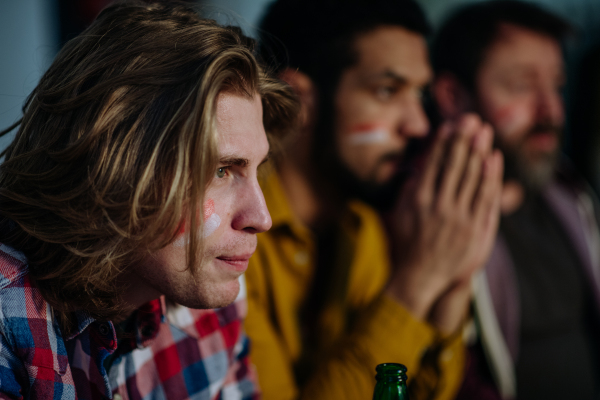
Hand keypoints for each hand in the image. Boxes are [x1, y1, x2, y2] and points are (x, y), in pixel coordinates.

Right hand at [385, 114, 502, 327]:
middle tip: (472, 118)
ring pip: (472, 177)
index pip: (433, 163)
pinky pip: (486, 197)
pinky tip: (493, 158)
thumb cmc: (405, 244)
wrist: (419, 277)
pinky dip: (491, 176)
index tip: (451, 124)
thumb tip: (418, 168)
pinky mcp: (474, 230)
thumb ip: (408, 190)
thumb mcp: (398, 214)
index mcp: (417, 200)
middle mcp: (438, 206)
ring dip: (479, 150)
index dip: (444, 142)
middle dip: (464, 139)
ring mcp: (458, 218)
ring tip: (484, 130)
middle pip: (454, 165)